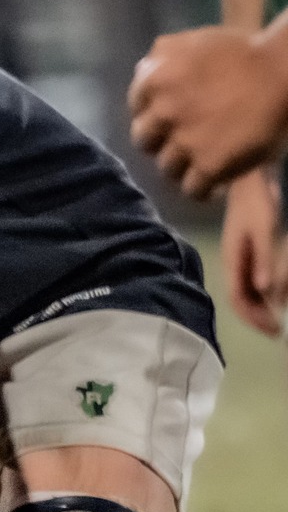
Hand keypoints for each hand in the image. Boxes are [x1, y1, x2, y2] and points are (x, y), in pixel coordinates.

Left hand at [129, 25, 287, 197]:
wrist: (286, 72)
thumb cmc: (247, 52)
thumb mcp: (200, 42)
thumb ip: (166, 54)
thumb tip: (142, 70)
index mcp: (156, 81)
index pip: (136, 109)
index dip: (153, 114)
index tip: (170, 117)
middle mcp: (163, 114)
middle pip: (146, 142)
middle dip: (163, 141)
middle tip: (185, 139)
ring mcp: (185, 143)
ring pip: (167, 168)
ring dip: (184, 165)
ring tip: (205, 159)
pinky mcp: (210, 167)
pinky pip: (193, 190)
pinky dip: (204, 188)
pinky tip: (216, 181)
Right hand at [222, 168, 287, 334]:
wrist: (249, 180)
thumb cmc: (256, 202)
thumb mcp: (264, 229)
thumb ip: (263, 260)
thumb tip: (265, 291)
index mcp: (233, 261)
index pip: (238, 298)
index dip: (254, 317)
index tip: (273, 329)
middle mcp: (233, 265)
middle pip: (241, 299)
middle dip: (257, 317)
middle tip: (277, 330)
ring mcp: (239, 260)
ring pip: (247, 291)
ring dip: (261, 307)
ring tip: (278, 318)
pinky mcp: (247, 253)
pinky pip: (252, 280)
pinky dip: (264, 292)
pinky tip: (276, 295)